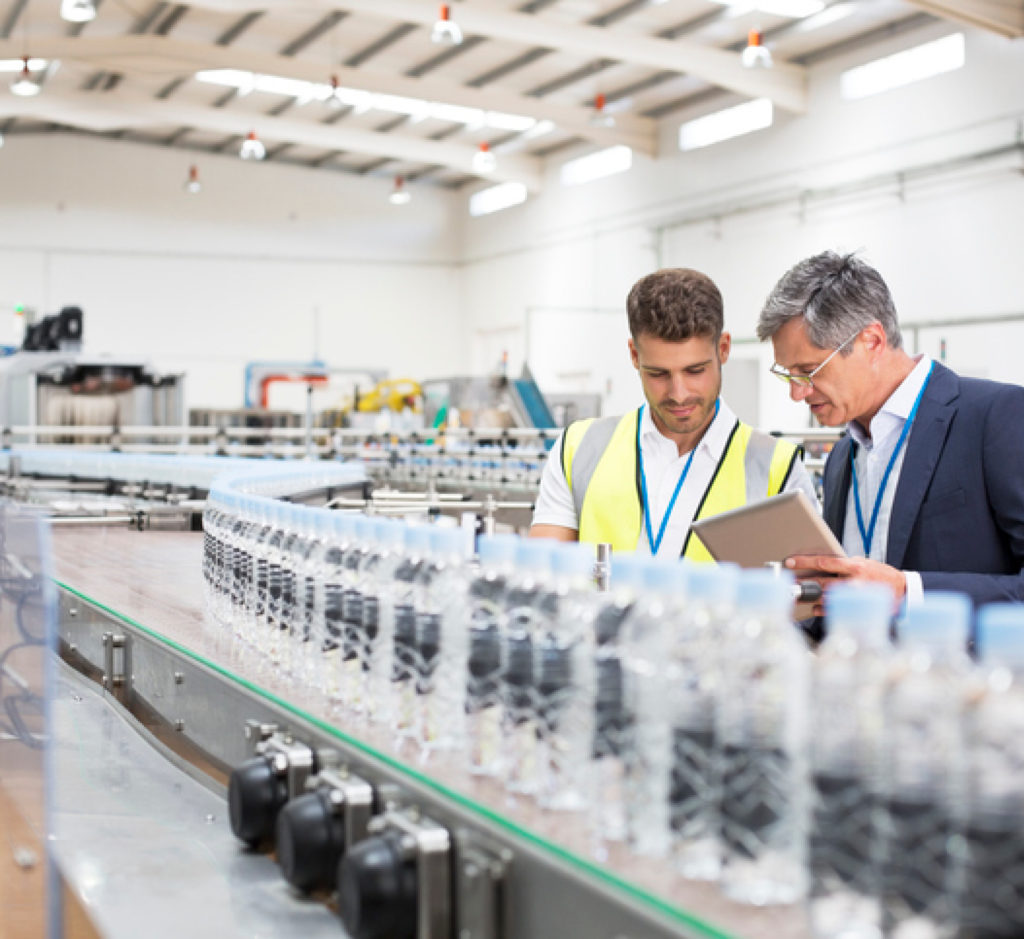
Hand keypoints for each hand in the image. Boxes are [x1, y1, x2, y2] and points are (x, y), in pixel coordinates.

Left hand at [785, 555, 904, 615]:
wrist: (901, 590)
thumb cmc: (877, 573)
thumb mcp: (862, 562)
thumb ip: (842, 564)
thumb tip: (818, 563)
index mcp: (854, 566)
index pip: (824, 561)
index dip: (805, 561)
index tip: (790, 561)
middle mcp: (853, 581)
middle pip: (821, 581)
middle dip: (802, 581)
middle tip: (787, 580)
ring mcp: (854, 597)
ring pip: (825, 596)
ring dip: (809, 596)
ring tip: (796, 595)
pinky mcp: (855, 608)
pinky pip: (834, 610)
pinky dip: (821, 609)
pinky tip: (812, 608)